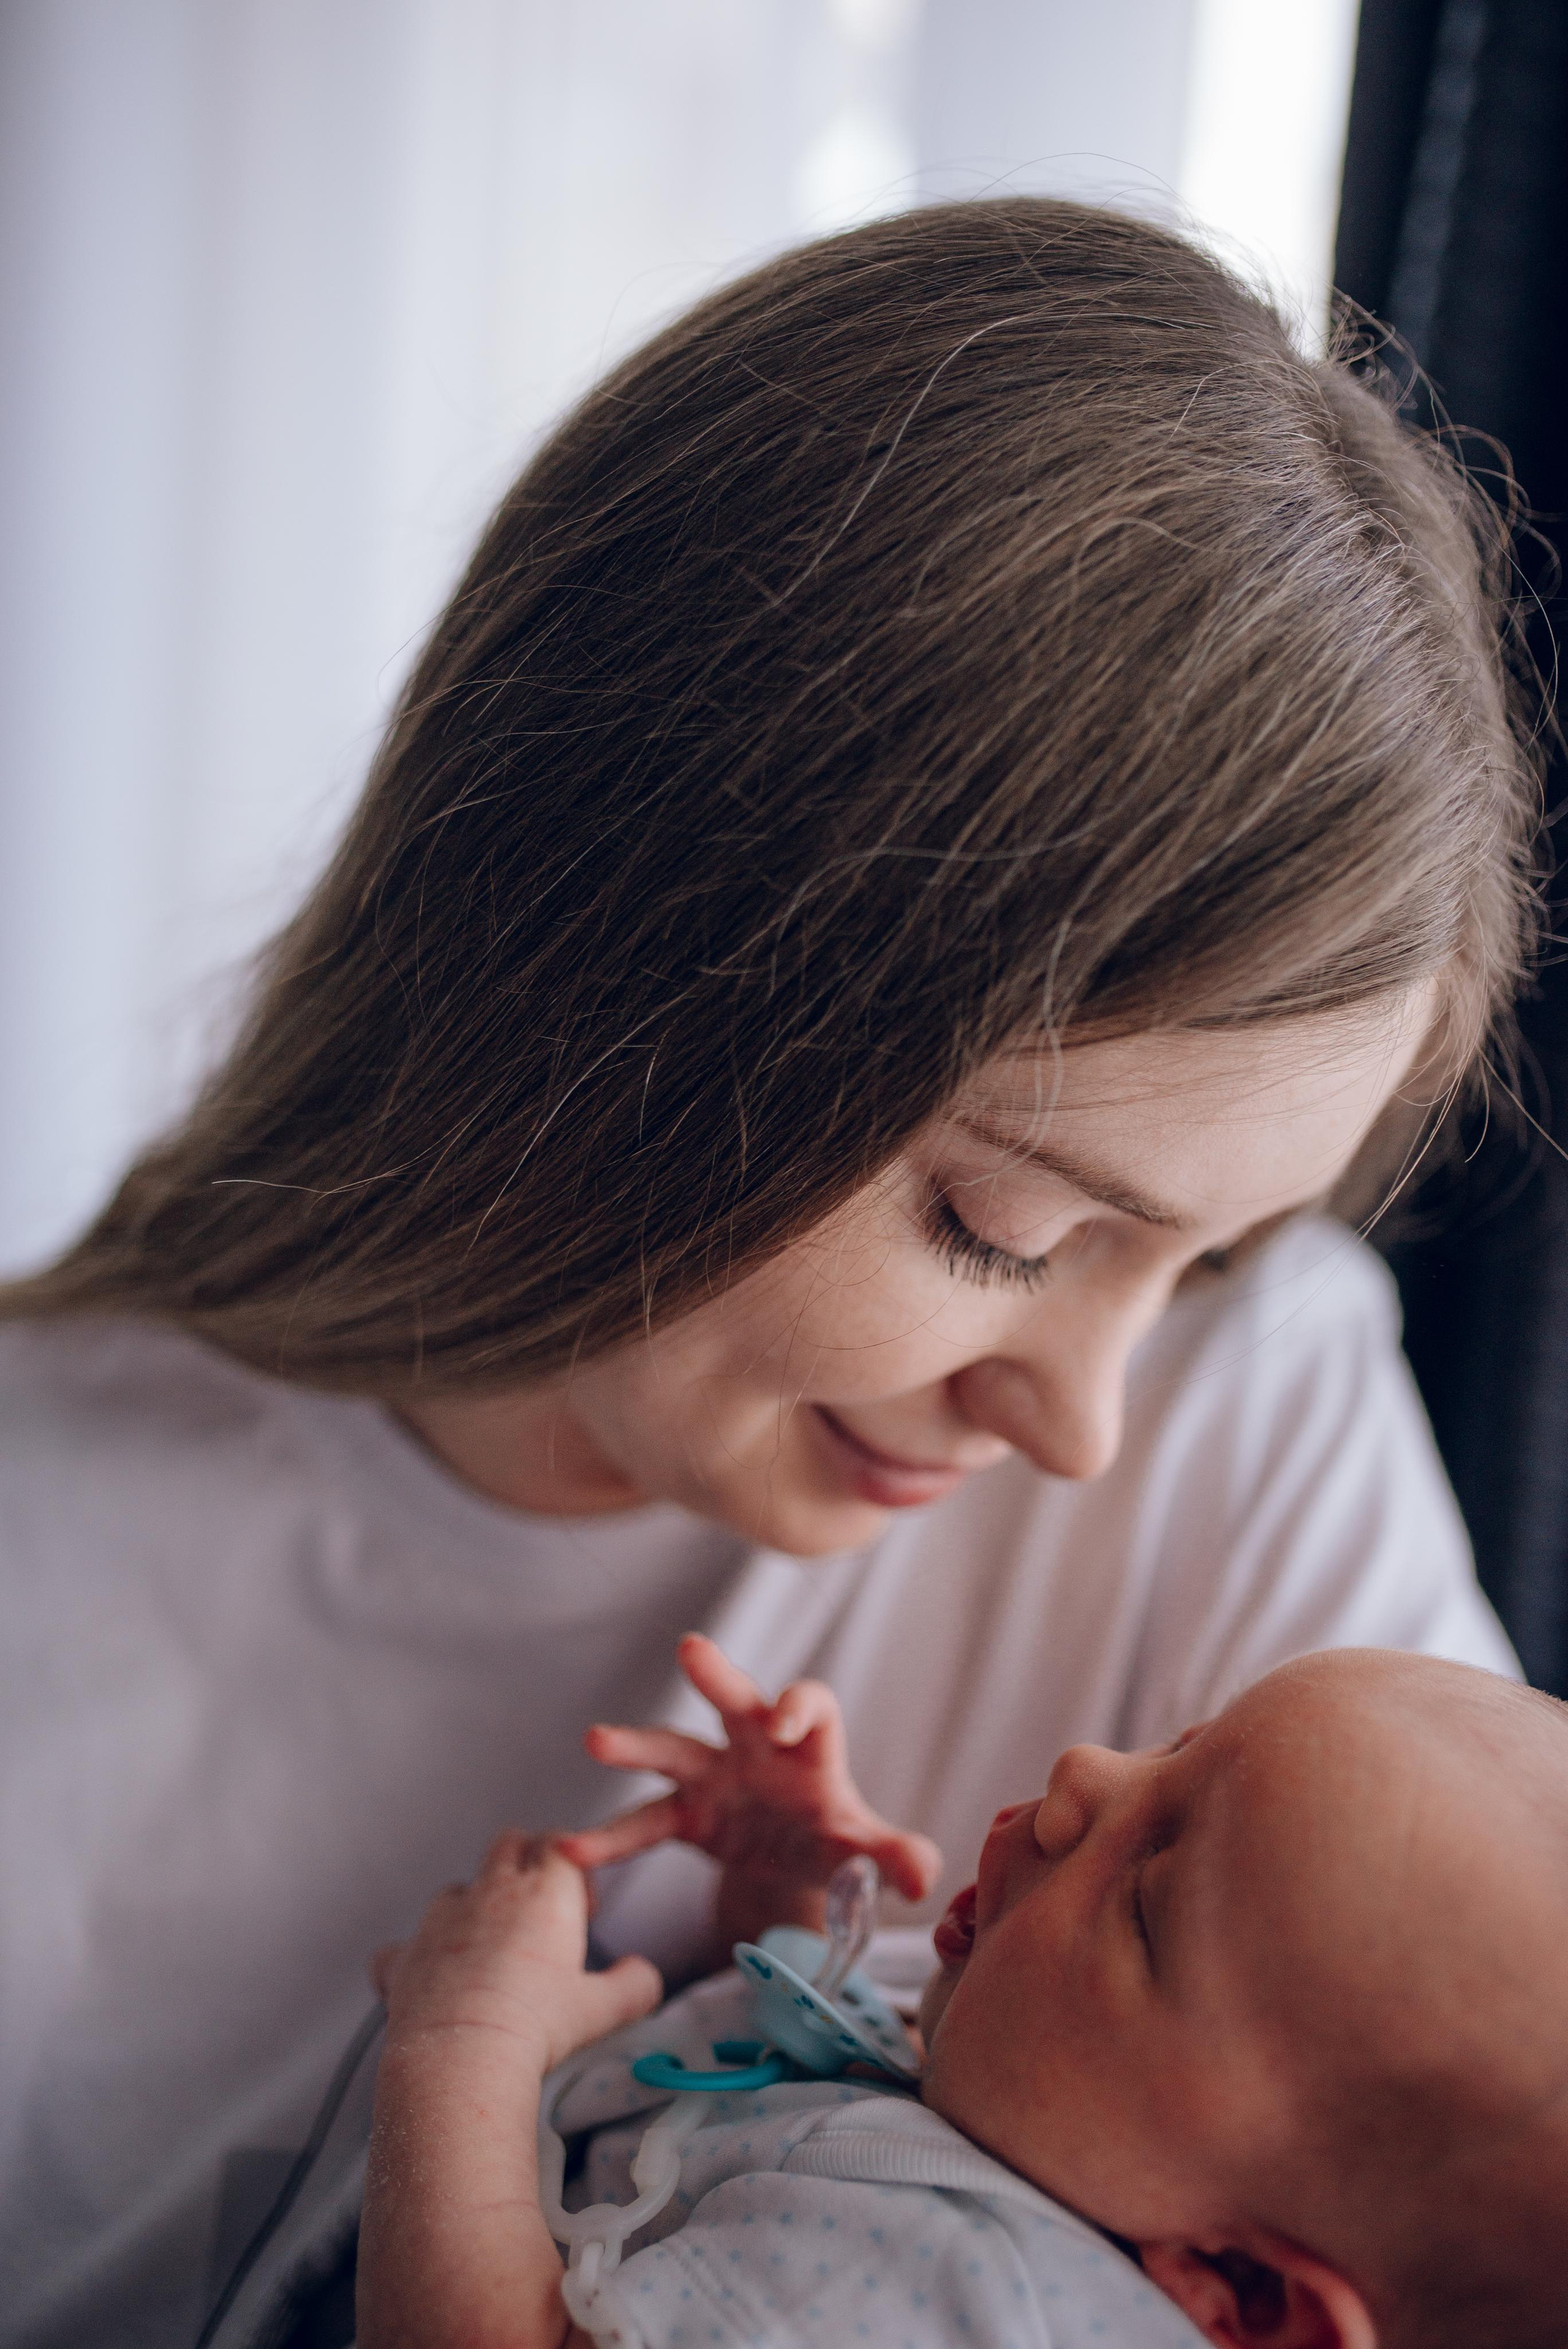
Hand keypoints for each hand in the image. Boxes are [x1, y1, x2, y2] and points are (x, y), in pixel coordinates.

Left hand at [371, 1831, 661, 2074]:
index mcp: (543, 1893)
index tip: (582, 1908)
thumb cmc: (535, 2028)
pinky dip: (416, 1961)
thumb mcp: (604, 2009)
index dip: (574, 1866)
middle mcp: (489, 1893)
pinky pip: (402, 1948)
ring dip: (472, 1910)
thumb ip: (636, 1984)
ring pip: (457, 1890)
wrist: (461, 2059)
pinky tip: (430, 1987)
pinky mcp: (403, 1957)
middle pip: (508, 1843)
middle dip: (526, 1862)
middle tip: (539, 1916)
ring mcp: (439, 1922)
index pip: (560, 1842)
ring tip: (488, 1960)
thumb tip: (644, 1974)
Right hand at [556, 1633, 940, 1905]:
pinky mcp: (685, 1813)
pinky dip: (611, 1838)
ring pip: (675, 1748)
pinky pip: (645, 1821)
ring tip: (595, 1739)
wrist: (795, 1861)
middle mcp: (757, 1746)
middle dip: (719, 1675)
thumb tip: (924, 1877)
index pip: (813, 1706)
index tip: (786, 1724)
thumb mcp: (864, 1852)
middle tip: (692, 1648)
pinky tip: (571, 1850)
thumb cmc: (836, 1839)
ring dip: (638, 1744)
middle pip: (739, 1699)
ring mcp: (715, 1775)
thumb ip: (892, 1856)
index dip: (802, 1707)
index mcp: (812, 1749)